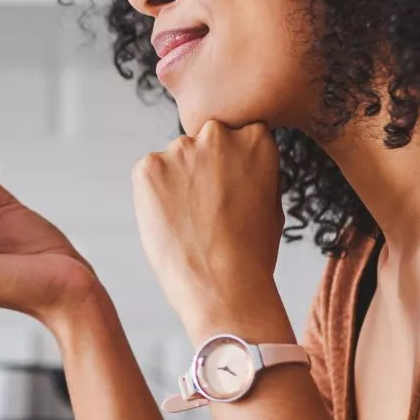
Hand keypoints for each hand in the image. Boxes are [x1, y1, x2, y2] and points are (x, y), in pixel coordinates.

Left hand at [131, 121, 287, 341]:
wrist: (224, 286)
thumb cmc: (253, 252)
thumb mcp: (270, 200)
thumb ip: (252, 169)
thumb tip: (236, 161)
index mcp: (256, 138)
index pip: (236, 136)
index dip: (230, 166)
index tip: (229, 191)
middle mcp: (217, 134)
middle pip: (203, 143)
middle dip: (203, 168)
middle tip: (208, 209)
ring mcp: (180, 148)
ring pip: (175, 160)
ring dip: (178, 182)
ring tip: (190, 222)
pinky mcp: (148, 167)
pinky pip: (149, 175)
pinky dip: (154, 195)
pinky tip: (171, 222)